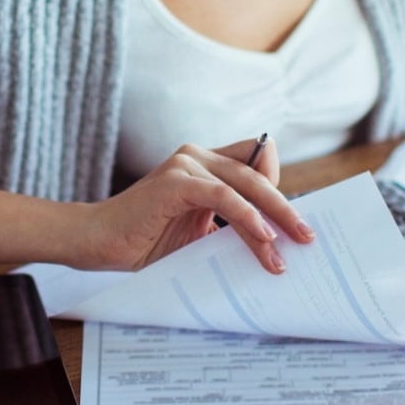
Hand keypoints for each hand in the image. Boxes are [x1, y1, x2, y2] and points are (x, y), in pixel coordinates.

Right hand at [83, 137, 313, 271]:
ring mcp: (186, 165)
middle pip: (258, 175)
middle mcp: (197, 157)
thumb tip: (275, 244)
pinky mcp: (175, 182)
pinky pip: (222, 196)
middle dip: (286, 208)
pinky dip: (246, 216)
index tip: (297, 222)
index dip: (278, 189)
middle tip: (308, 236)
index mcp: (205, 165)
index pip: (257, 164)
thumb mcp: (199, 233)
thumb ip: (230, 227)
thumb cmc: (145, 241)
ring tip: (289, 248)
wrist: (97, 245)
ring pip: (245, 186)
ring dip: (271, 218)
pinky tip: (263, 237)